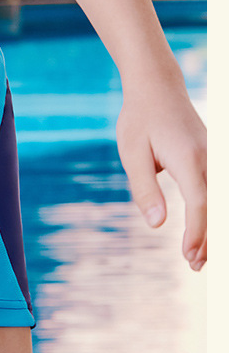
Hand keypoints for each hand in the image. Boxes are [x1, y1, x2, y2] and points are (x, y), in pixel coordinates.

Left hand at [115, 78, 206, 269]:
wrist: (157, 87)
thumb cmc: (140, 119)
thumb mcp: (132, 153)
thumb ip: (145, 189)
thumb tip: (157, 225)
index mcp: (188, 157)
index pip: (199, 202)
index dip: (196, 232)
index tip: (188, 256)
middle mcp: (208, 157)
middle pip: (216, 205)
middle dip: (209, 238)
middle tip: (195, 265)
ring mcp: (215, 156)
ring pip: (220, 199)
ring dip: (214, 228)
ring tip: (200, 257)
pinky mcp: (214, 157)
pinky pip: (218, 189)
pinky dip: (214, 211)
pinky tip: (206, 231)